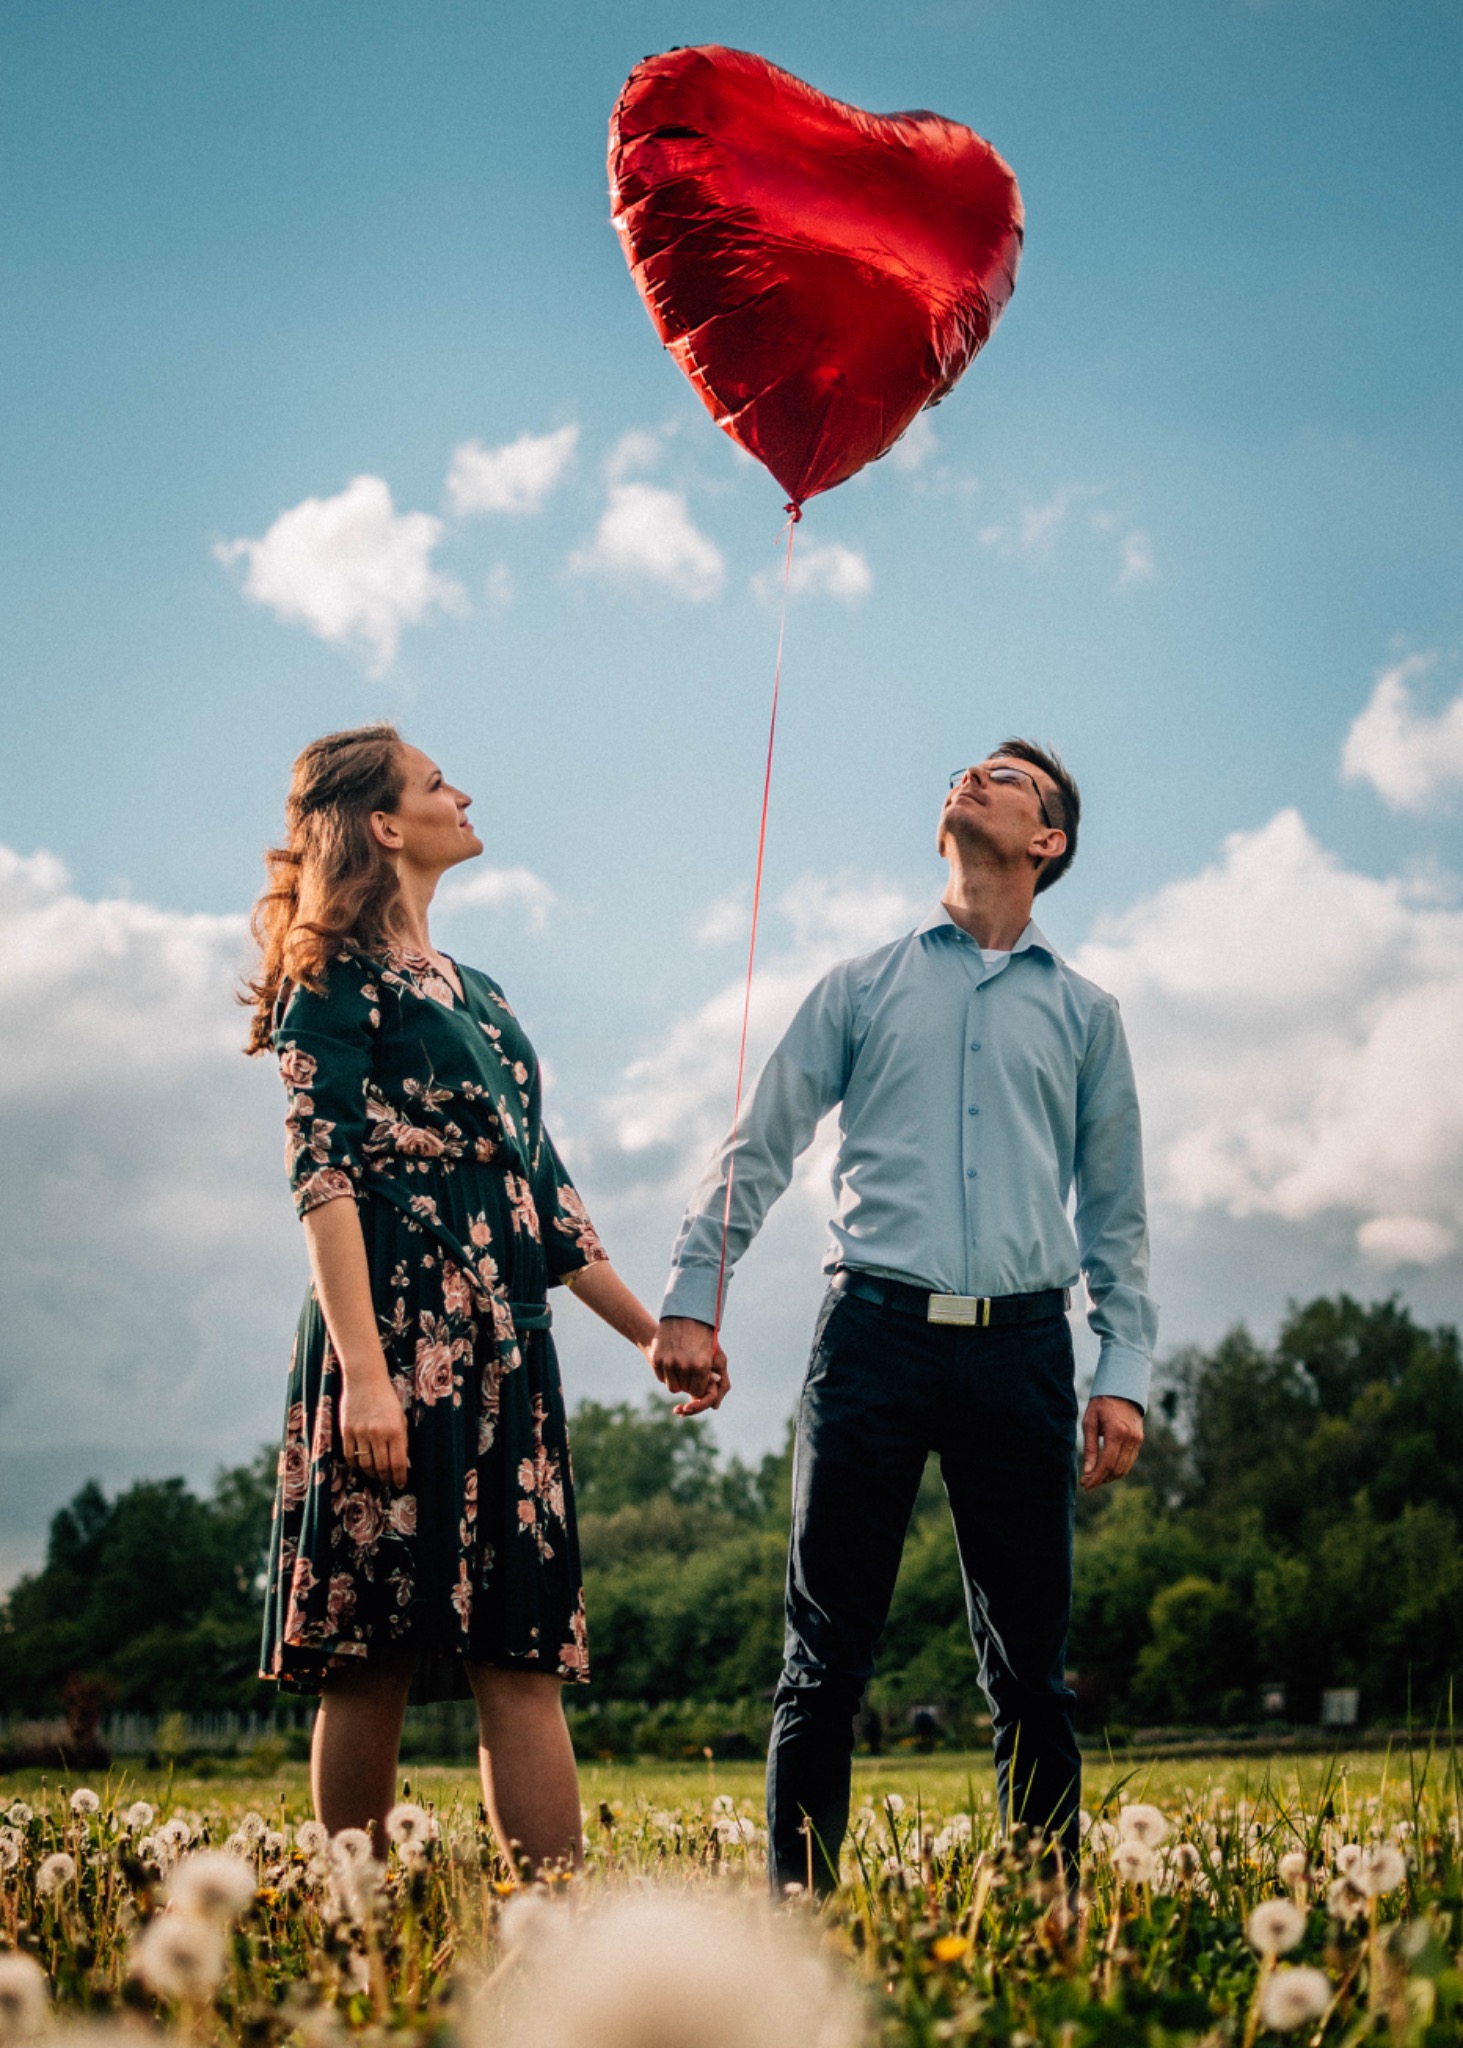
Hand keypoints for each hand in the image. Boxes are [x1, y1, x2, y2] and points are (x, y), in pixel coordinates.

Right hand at [339, 1367, 409, 1488]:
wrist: (365, 1379)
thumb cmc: (386, 1398)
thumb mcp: (400, 1416)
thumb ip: (401, 1439)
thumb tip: (401, 1463)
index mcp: (395, 1430)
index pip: (398, 1463)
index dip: (399, 1477)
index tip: (400, 1484)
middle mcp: (378, 1433)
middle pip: (382, 1467)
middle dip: (386, 1479)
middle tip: (388, 1483)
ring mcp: (361, 1433)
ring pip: (365, 1464)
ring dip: (371, 1474)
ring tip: (376, 1476)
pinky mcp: (346, 1431)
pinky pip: (350, 1456)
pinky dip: (356, 1466)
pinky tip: (361, 1467)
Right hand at [649, 1317, 730, 1415]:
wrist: (684, 1316)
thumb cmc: (705, 1339)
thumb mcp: (719, 1358)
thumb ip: (722, 1383)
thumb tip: (715, 1406)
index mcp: (701, 1367)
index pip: (697, 1392)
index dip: (698, 1385)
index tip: (699, 1375)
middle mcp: (684, 1366)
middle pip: (684, 1390)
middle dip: (688, 1382)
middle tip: (690, 1365)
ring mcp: (668, 1363)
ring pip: (672, 1387)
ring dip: (677, 1379)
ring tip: (682, 1363)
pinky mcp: (656, 1359)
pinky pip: (661, 1378)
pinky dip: (666, 1373)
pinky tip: (671, 1359)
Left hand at [1081, 1396, 1142, 1489]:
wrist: (1122, 1390)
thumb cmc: (1101, 1404)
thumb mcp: (1090, 1422)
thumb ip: (1089, 1447)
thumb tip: (1087, 1471)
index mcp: (1116, 1432)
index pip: (1106, 1463)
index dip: (1096, 1478)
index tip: (1085, 1485)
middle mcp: (1130, 1438)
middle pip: (1116, 1469)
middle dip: (1101, 1480)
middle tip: (1087, 1483)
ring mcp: (1137, 1440)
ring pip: (1124, 1468)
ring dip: (1109, 1477)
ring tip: (1094, 1478)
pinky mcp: (1139, 1441)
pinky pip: (1129, 1461)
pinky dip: (1117, 1469)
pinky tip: (1105, 1469)